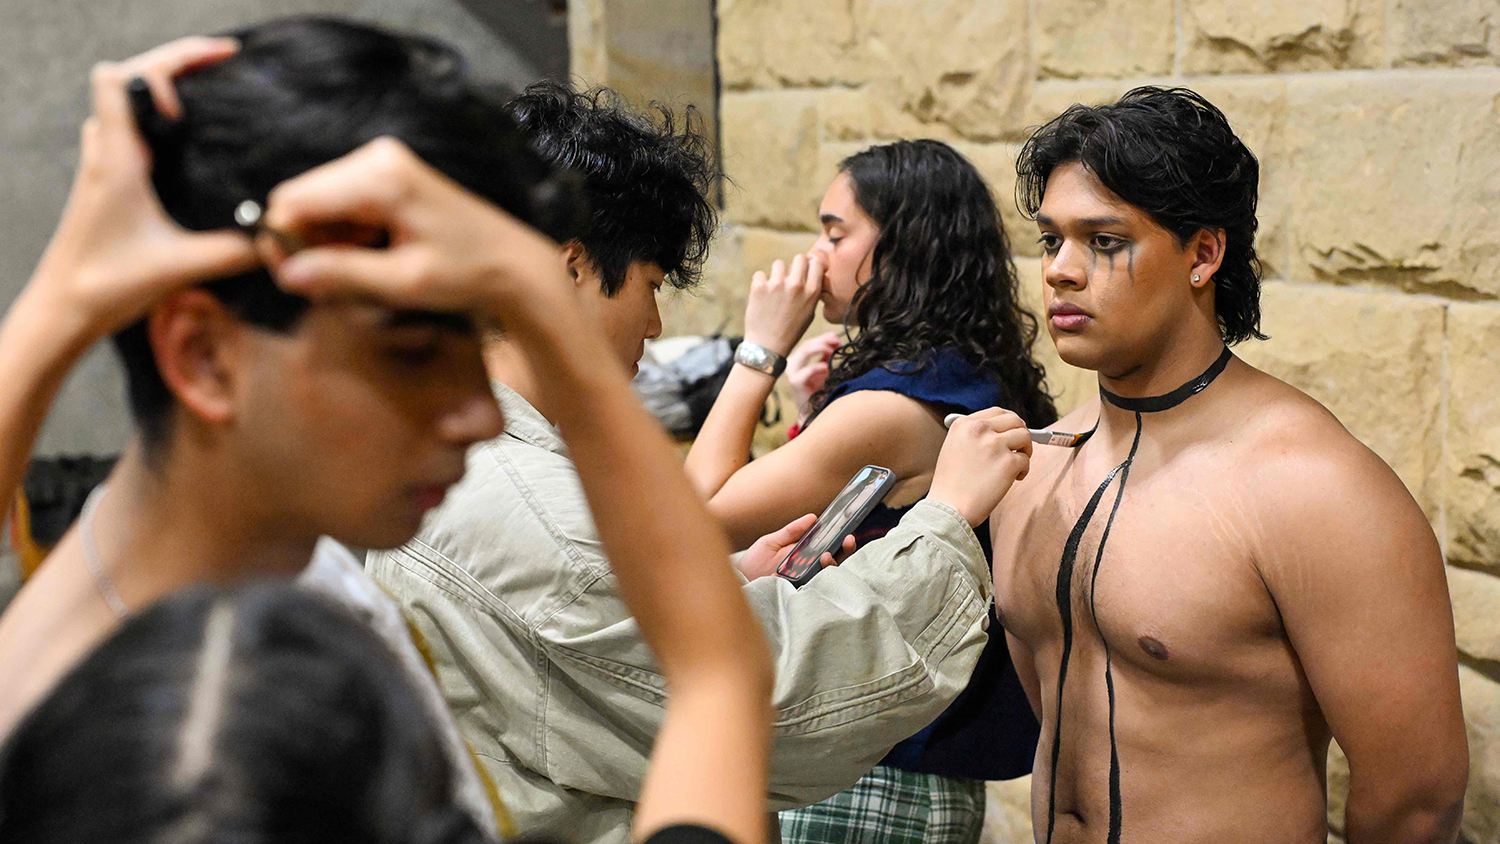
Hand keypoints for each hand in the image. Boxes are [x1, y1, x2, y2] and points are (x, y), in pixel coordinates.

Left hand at [26, 36, 254, 337]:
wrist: (62, 310)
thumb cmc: (107, 285)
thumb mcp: (181, 266)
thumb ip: (235, 250)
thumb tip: (282, 236)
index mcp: (118, 159)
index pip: (121, 79)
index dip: (165, 66)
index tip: (208, 78)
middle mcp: (105, 152)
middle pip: (128, 78)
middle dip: (178, 64)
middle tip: (226, 63)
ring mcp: (102, 165)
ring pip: (124, 103)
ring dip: (161, 89)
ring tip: (210, 93)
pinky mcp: (106, 182)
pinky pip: (126, 130)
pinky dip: (155, 118)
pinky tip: (188, 140)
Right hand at [264, 137, 569, 319]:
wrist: (511, 261)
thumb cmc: (466, 272)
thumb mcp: (404, 281)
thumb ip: (344, 274)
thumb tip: (286, 274)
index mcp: (379, 177)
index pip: (294, 200)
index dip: (282, 241)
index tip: (293, 282)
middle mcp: (376, 157)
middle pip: (300, 198)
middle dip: (305, 243)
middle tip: (331, 288)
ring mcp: (381, 161)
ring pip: (316, 203)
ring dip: (325, 242)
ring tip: (359, 275)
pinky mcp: (386, 173)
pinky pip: (339, 203)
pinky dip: (344, 234)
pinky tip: (371, 257)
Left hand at [736, 513, 855, 580]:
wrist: (739, 580)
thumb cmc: (755, 561)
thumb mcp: (772, 541)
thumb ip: (792, 531)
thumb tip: (813, 517)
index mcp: (805, 555)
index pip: (830, 548)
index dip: (842, 542)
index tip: (847, 533)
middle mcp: (808, 569)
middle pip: (835, 562)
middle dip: (845, 552)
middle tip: (847, 540)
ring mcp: (804, 582)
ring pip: (827, 576)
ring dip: (831, 564)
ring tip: (826, 556)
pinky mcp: (796, 593)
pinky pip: (812, 590)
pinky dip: (816, 582)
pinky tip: (814, 572)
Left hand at [742, 253, 822, 357]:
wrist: (767, 347)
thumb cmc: (790, 331)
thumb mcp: (809, 314)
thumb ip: (812, 293)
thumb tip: (811, 273)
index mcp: (812, 293)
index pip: (816, 263)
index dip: (810, 264)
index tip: (806, 270)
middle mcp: (796, 286)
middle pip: (799, 258)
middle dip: (794, 265)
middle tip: (788, 277)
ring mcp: (777, 285)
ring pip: (778, 264)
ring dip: (776, 274)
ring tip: (773, 290)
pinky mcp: (759, 287)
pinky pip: (759, 274)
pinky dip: (759, 283)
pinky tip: (761, 296)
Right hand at [787, 332, 839, 419]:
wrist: (813, 412)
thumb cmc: (818, 391)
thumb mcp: (824, 370)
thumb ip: (827, 356)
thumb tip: (835, 341)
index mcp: (798, 360)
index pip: (809, 343)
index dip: (823, 338)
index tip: (836, 338)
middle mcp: (793, 364)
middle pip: (807, 344)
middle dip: (823, 341)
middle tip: (837, 342)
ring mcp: (792, 372)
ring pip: (804, 351)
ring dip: (820, 348)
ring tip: (832, 351)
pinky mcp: (795, 382)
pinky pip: (807, 370)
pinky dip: (818, 366)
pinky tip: (827, 368)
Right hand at [927, 408, 1032, 526]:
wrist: (949, 508)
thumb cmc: (951, 484)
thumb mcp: (954, 448)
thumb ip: (975, 436)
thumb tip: (1004, 433)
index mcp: (964, 424)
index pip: (997, 412)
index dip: (1010, 422)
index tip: (1012, 433)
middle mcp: (979, 429)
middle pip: (1015, 420)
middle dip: (1022, 434)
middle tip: (1020, 448)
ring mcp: (995, 444)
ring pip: (1025, 437)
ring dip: (1025, 451)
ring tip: (1016, 466)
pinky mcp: (1008, 462)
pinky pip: (1026, 460)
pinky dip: (1023, 470)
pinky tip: (1013, 479)